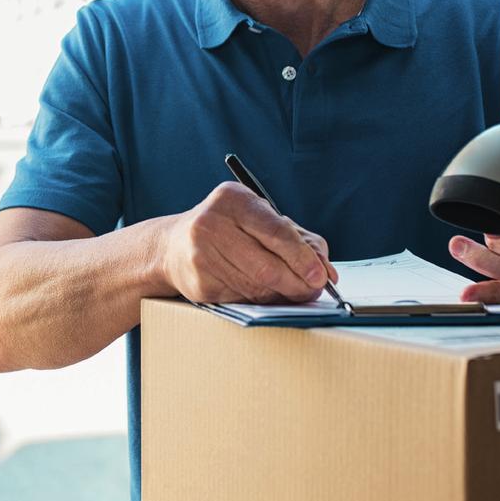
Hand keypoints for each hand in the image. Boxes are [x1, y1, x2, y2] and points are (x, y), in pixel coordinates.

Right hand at [162, 181, 336, 304]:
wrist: (173, 246)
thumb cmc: (228, 229)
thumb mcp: (259, 218)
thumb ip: (298, 239)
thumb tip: (325, 271)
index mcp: (232, 199)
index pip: (275, 231)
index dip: (302, 257)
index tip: (321, 275)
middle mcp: (212, 224)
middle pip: (267, 265)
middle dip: (297, 283)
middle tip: (313, 290)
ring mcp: (201, 255)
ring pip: (256, 287)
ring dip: (282, 295)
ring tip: (293, 292)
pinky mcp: (199, 284)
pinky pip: (242, 299)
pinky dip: (260, 301)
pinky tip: (264, 294)